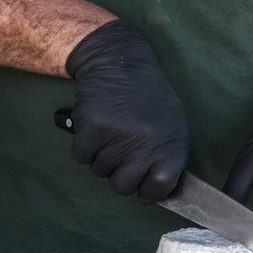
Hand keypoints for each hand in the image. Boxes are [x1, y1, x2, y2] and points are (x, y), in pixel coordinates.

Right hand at [64, 20, 188, 201]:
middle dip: (118, 174)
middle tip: (120, 151)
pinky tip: (94, 127)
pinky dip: (83, 145)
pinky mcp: (93, 128)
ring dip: (100, 156)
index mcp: (171, 142)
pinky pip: (81, 156)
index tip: (142, 186)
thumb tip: (159, 190)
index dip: (148, 192)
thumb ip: (167, 156)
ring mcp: (119, 136)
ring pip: (99, 171)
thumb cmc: (146, 95)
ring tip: (110, 130)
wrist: (118, 60)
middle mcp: (147, 142)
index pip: (160, 187)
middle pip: (123, 186)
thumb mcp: (171, 122)